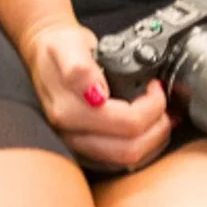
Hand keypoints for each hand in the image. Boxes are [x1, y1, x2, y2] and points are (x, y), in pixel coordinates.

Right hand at [21, 20, 173, 171]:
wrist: (44, 56)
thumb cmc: (58, 49)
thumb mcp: (67, 45)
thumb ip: (79, 67)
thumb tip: (95, 90)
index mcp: (69, 113)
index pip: (127, 123)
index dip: (152, 105)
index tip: (154, 85)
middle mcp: (72, 135)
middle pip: (131, 149)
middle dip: (158, 124)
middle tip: (161, 101)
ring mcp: (78, 146)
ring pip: (128, 160)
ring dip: (154, 139)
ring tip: (159, 113)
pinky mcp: (86, 150)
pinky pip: (122, 161)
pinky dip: (145, 147)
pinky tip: (151, 128)